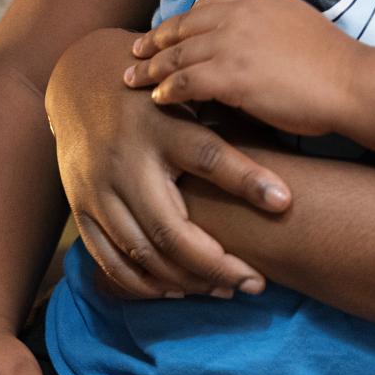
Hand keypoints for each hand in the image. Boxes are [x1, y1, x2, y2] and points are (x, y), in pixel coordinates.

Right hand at [47, 27, 292, 300]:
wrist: (82, 84)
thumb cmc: (158, 95)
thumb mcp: (191, 96)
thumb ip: (230, 119)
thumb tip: (295, 129)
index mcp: (163, 125)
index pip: (209, 155)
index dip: (247, 179)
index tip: (285, 202)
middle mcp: (128, 160)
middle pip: (172, 228)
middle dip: (217, 264)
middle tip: (256, 283)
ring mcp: (98, 188)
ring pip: (143, 253)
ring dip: (186, 281)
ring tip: (226, 289)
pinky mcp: (80, 209)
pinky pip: (111, 261)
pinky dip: (145, 284)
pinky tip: (179, 290)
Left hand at [127, 0, 364, 137]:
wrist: (349, 81)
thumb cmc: (332, 61)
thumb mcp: (295, 21)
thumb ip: (264, 23)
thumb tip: (245, 38)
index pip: (205, 6)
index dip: (180, 22)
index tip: (165, 33)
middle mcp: (239, 13)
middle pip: (183, 27)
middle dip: (155, 42)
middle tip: (135, 53)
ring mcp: (232, 43)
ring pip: (178, 55)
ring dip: (152, 69)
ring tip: (134, 80)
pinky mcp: (229, 75)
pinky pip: (185, 83)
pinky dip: (168, 91)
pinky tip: (158, 99)